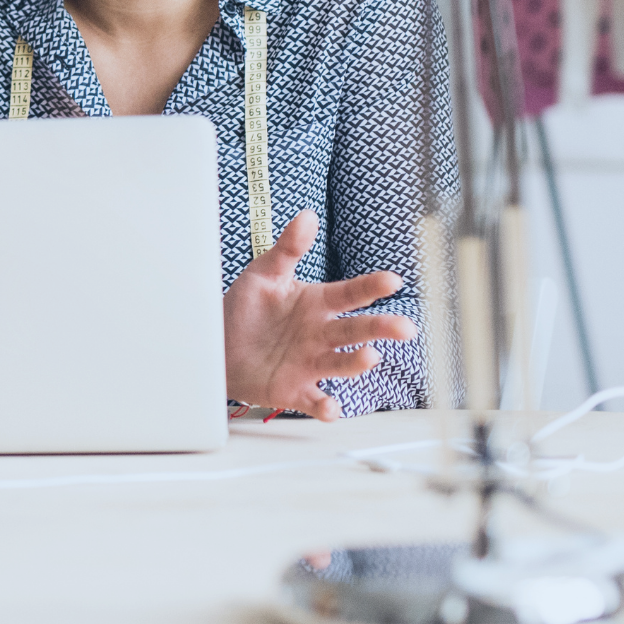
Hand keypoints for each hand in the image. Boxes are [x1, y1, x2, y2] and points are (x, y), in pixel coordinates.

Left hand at [222, 209, 416, 420]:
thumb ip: (288, 249)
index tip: (393, 280)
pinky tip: (331, 408)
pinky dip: (326, 406)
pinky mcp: (296, 390)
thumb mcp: (264, 274)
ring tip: (370, 356)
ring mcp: (312, 363)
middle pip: (357, 330)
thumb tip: (307, 215)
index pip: (351, 294)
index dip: (371, 287)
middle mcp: (322, 334)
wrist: (218, 347)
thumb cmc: (247, 309)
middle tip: (405, 327)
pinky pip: (316, 400)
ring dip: (358, 362)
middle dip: (381, 328)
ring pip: (342, 363)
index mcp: (318, 304)